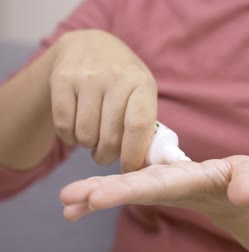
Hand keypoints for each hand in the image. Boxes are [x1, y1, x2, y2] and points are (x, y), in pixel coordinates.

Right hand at [50, 29, 156, 171]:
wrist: (90, 45)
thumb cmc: (122, 79)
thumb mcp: (141, 91)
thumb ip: (144, 122)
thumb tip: (141, 163)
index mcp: (141, 83)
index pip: (138, 125)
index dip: (133, 154)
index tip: (129, 168)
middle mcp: (115, 77)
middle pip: (110, 137)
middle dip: (108, 156)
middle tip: (106, 156)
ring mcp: (87, 77)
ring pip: (86, 135)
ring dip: (89, 146)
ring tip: (94, 137)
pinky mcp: (61, 79)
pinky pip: (64, 127)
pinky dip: (70, 138)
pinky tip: (77, 129)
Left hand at [59, 155, 248, 221]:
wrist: (235, 192)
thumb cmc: (245, 181)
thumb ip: (248, 182)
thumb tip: (242, 193)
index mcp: (188, 182)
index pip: (155, 186)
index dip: (126, 190)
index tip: (97, 197)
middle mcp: (168, 186)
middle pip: (131, 189)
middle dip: (101, 193)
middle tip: (69, 198)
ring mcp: (160, 184)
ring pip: (123, 187)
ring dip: (93, 192)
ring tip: (65, 201)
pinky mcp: (156, 180)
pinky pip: (125, 183)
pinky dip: (100, 191)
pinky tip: (76, 201)